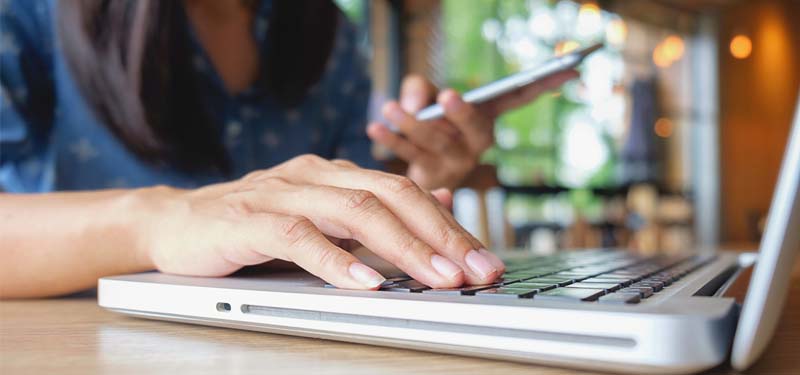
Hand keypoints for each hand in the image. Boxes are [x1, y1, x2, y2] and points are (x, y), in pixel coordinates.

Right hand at [139, 155, 503, 289]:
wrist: (174, 224)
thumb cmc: (252, 226)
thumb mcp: (321, 216)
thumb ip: (375, 208)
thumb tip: (439, 197)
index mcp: (335, 173)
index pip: (406, 192)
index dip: (449, 225)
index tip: (484, 259)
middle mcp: (314, 175)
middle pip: (390, 195)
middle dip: (440, 233)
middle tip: (477, 269)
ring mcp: (280, 193)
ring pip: (353, 211)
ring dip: (402, 246)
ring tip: (438, 277)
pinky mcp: (247, 220)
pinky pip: (299, 237)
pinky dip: (336, 261)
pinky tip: (367, 283)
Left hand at [367, 70, 578, 190]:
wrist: (405, 184)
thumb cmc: (425, 129)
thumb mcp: (425, 101)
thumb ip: (420, 91)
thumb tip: (415, 102)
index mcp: (486, 120)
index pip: (519, 98)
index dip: (544, 84)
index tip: (570, 67)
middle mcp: (476, 143)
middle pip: (476, 128)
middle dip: (463, 113)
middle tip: (448, 96)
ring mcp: (455, 163)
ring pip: (436, 143)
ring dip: (411, 123)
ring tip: (388, 107)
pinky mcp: (431, 179)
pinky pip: (409, 159)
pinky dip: (391, 141)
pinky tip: (375, 127)